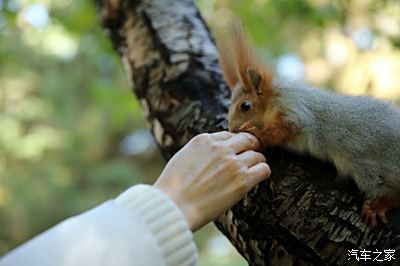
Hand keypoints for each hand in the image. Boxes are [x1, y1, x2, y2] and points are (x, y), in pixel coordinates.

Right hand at [154, 131, 270, 230]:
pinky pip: (264, 170)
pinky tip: (258, 177)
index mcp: (204, 140)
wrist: (174, 205)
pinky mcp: (242, 180)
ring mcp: (233, 163)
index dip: (234, 144)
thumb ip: (200, 151)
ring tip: (255, 169)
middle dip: (251, 147)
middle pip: (247, 140)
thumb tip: (212, 155)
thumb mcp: (183, 158)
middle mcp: (220, 148)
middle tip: (252, 155)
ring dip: (257, 161)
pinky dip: (263, 171)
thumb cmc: (173, 188)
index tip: (236, 152)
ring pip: (258, 155)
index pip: (229, 135)